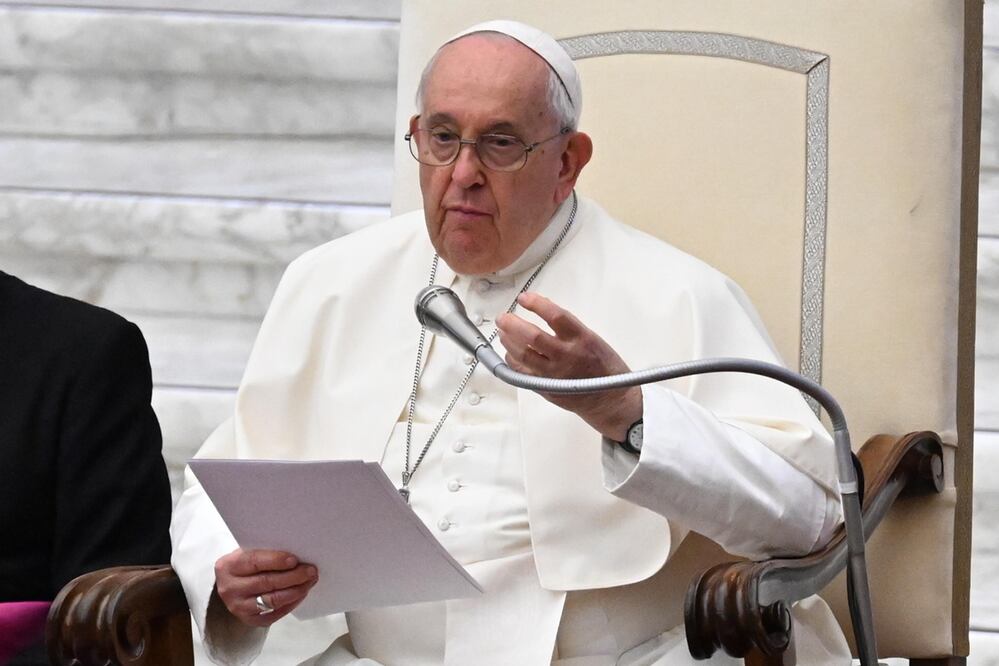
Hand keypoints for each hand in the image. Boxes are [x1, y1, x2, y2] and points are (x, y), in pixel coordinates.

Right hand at [214, 548, 318, 626]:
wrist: (230, 586)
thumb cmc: (244, 565)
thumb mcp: (247, 553)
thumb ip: (266, 552)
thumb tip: (297, 552)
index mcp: (229, 566)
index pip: (254, 562)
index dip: (276, 561)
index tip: (295, 560)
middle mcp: (230, 588)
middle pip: (266, 582)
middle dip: (293, 576)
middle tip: (310, 571)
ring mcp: (239, 607)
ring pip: (272, 600)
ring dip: (296, 590)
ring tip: (309, 581)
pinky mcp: (250, 620)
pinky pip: (275, 613)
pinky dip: (291, 603)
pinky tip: (301, 593)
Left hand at [495, 292, 641, 441]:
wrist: (610, 401)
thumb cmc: (604, 369)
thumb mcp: (593, 340)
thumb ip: (568, 329)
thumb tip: (543, 311)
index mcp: (582, 339)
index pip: (555, 316)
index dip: (536, 304)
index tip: (524, 298)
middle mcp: (566, 356)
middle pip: (532, 336)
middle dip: (512, 324)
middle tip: (503, 317)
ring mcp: (553, 373)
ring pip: (522, 354)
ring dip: (508, 340)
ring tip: (503, 332)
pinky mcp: (545, 388)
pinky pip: (521, 372)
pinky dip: (512, 360)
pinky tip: (510, 352)